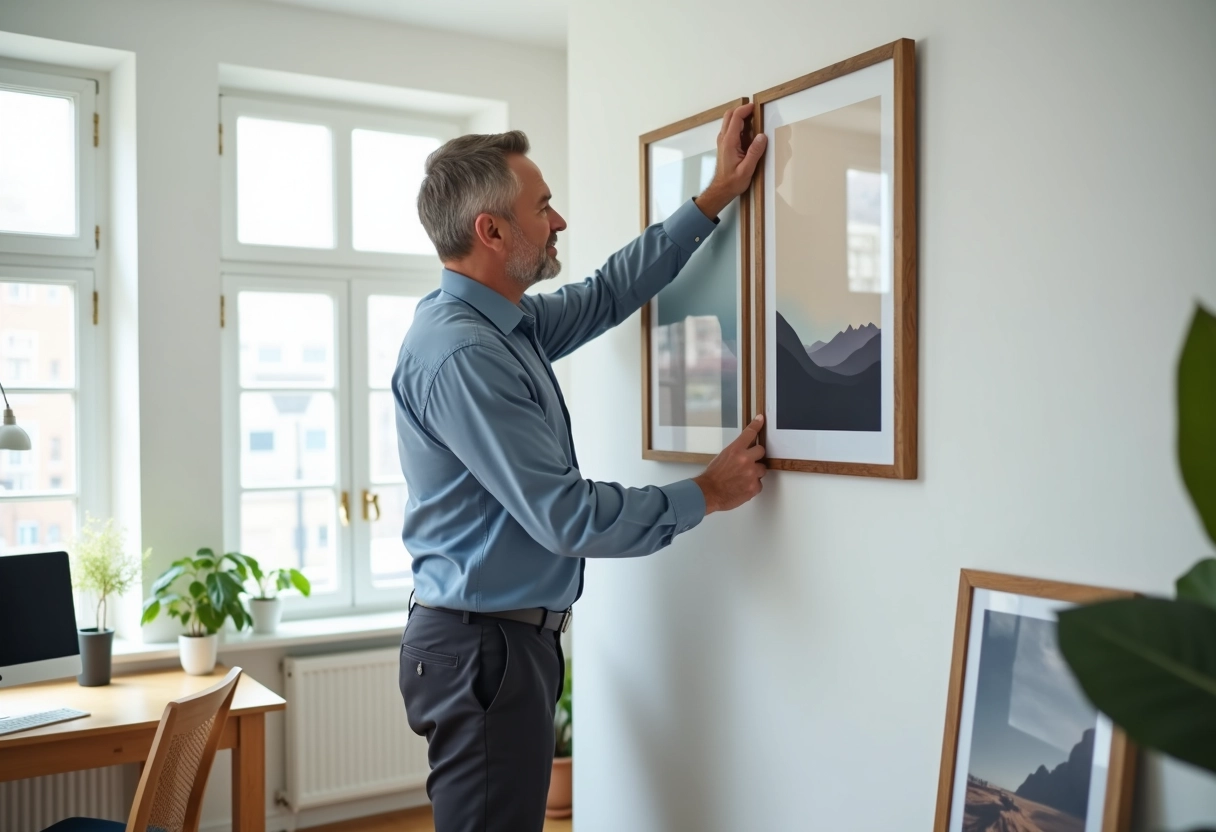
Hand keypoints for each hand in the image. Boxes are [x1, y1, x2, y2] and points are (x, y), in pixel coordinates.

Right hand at [693, 414, 767, 514]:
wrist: (709, 492)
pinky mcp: (754, 487)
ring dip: (755, 472)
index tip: (761, 419)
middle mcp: (745, 460)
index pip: (749, 433)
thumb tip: (745, 451)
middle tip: (748, 463)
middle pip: (761, 451)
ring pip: (762, 469)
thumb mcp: (722, 457)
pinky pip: (759, 484)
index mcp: (735, 450)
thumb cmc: (712, 476)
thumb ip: (736, 452)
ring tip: (742, 478)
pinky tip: (742, 486)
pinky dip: (752, 486)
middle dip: (756, 456)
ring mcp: (751, 474)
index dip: (756, 425)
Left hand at [695, 102, 767, 218]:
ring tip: (754, 121)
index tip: (755, 107)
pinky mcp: (724, 145)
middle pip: (730, 115)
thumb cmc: (732, 182)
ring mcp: (723, 141)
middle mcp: (723, 139)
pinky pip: (730, 129)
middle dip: (742, 110)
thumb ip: (755, 152)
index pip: (736, 117)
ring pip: (729, 121)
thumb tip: (762, 136)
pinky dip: (739, 125)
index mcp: (729, 142)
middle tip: (755, 112)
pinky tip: (748, 132)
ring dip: (740, 117)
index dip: (745, 109)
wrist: (721, 190)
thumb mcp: (747, 169)